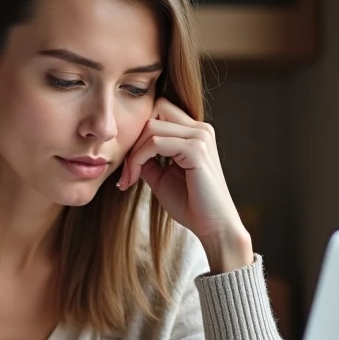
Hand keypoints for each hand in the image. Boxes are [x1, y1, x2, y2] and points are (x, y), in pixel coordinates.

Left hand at [116, 97, 252, 272]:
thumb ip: (147, 158)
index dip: (138, 134)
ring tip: (129, 177)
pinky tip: (135, 179)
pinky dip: (138, 159)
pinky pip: (155, 143)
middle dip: (134, 140)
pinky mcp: (196, 149)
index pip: (158, 112)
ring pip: (151, 127)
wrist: (213, 226)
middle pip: (153, 113)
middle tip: (125, 171)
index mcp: (194, 133)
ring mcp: (200, 137)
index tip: (128, 166)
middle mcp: (200, 129)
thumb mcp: (160, 177)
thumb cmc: (190, 204)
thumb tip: (127, 148)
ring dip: (133, 153)